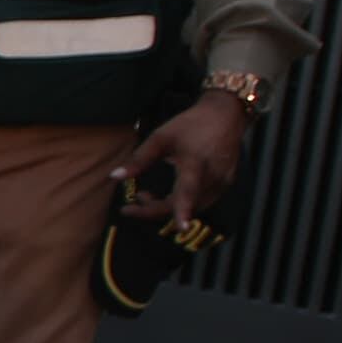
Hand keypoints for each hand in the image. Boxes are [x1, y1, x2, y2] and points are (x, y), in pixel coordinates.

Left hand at [118, 87, 246, 224]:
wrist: (225, 115)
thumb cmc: (191, 125)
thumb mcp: (161, 138)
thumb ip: (139, 159)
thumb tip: (114, 177)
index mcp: (196, 163)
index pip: (189, 190)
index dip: (184, 209)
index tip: (181, 226)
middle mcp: (214, 176)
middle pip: (184, 204)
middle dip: (155, 209)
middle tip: (134, 200)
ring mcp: (223, 182)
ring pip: (193, 207)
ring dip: (168, 207)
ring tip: (145, 195)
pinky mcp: (226, 185)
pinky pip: (202, 202)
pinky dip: (184, 203)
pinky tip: (169, 194)